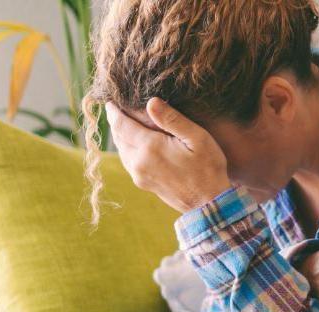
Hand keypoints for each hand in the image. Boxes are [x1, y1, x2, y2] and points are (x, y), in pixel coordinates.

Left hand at [105, 98, 230, 212]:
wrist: (208, 203)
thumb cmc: (208, 168)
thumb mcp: (197, 138)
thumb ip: (172, 119)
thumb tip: (151, 101)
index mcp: (150, 148)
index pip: (121, 125)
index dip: (114, 111)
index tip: (110, 102)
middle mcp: (139, 162)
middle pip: (118, 137)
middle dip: (116, 122)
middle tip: (116, 109)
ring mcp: (139, 175)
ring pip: (121, 150)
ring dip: (121, 136)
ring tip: (124, 123)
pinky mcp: (143, 183)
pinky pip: (128, 161)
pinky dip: (127, 148)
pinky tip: (135, 143)